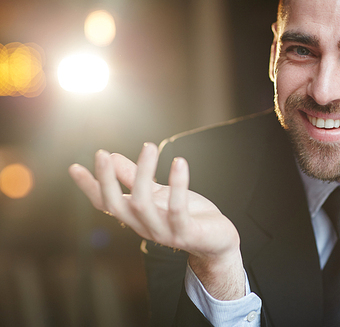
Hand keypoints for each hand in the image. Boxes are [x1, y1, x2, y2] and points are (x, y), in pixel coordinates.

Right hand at [68, 143, 244, 299]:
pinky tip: (179, 162)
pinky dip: (178, 184)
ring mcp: (165, 232)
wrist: (217, 241)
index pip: (106, 204)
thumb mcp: (159, 193)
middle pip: (116, 206)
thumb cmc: (188, 215)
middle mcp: (145, 226)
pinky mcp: (187, 232)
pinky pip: (178, 210)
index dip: (90, 187)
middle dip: (107, 180)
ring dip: (143, 174)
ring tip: (149, 146)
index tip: (74, 166)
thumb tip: (111, 156)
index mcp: (136, 217)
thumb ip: (135, 178)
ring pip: (143, 205)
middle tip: (102, 153)